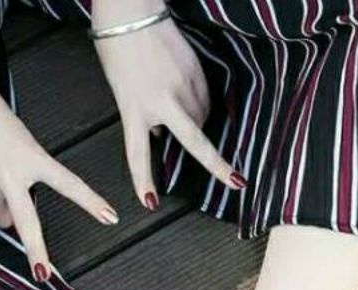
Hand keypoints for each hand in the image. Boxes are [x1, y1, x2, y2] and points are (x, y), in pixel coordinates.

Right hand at [0, 62, 117, 281]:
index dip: (91, 202)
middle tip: (42, 273)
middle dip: (36, 252)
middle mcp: (10, 172)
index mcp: (31, 156)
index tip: (111, 217)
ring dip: (0, 213)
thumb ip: (23, 176)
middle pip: (27, 224)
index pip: (69, 183)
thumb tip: (9, 219)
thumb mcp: (18, 139)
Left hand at [92, 0, 244, 209]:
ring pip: (200, 118)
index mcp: (134, 109)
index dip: (144, 180)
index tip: (151, 202)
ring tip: (175, 105)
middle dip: (218, 166)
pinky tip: (184, 91)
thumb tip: (164, 132)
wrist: (131, 10)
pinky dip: (198, 103)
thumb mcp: (123, 91)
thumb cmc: (119, 50)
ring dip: (195, 122)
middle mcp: (161, 101)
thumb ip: (144, 115)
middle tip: (238, 184)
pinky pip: (204, 98)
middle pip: (194, 141)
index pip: (138, 153)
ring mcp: (182, 85)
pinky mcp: (195, 71)